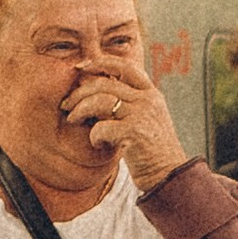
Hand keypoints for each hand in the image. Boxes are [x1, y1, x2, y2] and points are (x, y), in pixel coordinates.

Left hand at [70, 57, 185, 187]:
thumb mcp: (147, 120)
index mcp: (152, 94)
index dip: (100, 62)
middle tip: (67, 105)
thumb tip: (94, 91)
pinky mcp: (134, 132)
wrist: (170, 176)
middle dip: (79, 93)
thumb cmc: (153, 151)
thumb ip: (129, 103)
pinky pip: (100, 127)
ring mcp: (142, 115)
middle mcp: (148, 100)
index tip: (80, 67)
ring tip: (73, 120)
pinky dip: (93, 136)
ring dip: (79, 110)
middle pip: (104, 83)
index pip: (124, 66)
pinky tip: (98, 144)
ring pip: (99, 101)